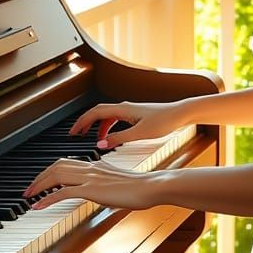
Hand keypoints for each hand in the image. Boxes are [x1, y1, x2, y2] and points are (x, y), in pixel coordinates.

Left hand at [22, 157, 162, 211]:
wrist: (151, 187)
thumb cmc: (141, 188)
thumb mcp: (120, 184)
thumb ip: (108, 185)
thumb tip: (103, 193)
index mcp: (97, 165)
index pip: (67, 163)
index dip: (51, 171)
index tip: (42, 181)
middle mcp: (91, 168)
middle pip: (56, 166)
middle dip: (39, 177)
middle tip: (29, 189)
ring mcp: (90, 177)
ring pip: (56, 175)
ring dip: (39, 185)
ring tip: (28, 196)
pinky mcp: (91, 189)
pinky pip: (63, 192)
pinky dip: (47, 198)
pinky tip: (38, 205)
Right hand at [69, 100, 186, 149]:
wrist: (181, 114)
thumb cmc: (164, 121)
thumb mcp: (139, 134)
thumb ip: (118, 139)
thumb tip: (100, 144)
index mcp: (122, 109)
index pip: (94, 113)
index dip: (81, 122)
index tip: (72, 132)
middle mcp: (124, 107)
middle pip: (97, 113)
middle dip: (85, 123)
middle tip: (76, 134)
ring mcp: (129, 111)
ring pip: (107, 117)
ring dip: (97, 127)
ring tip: (92, 139)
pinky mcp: (136, 115)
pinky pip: (115, 120)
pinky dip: (108, 128)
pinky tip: (111, 138)